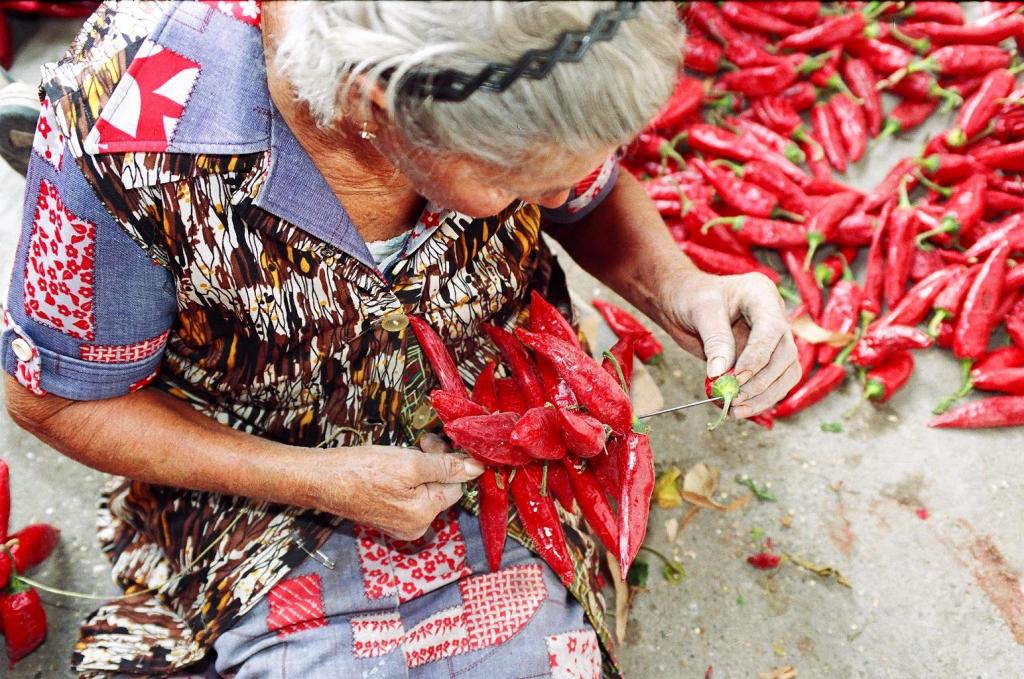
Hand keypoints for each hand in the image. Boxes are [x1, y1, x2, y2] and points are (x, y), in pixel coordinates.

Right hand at [308, 434, 484, 539]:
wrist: (321, 479)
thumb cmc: (362, 470)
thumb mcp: (410, 463)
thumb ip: (446, 467)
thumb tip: (478, 468)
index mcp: (424, 515)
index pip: (457, 486)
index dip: (450, 460)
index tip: (433, 442)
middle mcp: (415, 526)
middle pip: (442, 489)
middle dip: (436, 464)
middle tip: (420, 443)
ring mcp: (400, 525)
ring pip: (426, 490)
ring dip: (422, 469)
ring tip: (403, 453)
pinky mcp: (387, 517)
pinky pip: (410, 496)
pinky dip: (408, 479)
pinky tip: (392, 466)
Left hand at [656, 270, 800, 417]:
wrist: (682, 302)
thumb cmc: (690, 297)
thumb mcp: (700, 311)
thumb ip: (715, 340)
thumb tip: (721, 375)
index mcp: (762, 295)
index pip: (772, 329)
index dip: (757, 357)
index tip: (737, 378)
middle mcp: (774, 317)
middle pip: (785, 355)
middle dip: (761, 382)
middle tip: (735, 399)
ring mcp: (772, 339)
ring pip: (785, 373)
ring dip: (764, 396)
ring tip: (737, 410)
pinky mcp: (764, 359)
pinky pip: (773, 383)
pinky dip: (759, 399)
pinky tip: (738, 409)